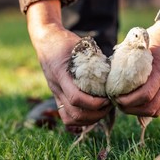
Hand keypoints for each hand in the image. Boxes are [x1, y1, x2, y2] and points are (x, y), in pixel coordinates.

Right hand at [27, 0, 111, 125]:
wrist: (45, 40)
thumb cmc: (64, 40)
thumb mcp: (80, 45)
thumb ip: (94, 58)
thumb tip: (113, 70)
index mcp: (61, 74)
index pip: (76, 98)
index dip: (94, 103)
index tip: (108, 98)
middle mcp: (56, 87)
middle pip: (74, 113)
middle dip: (95, 114)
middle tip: (109, 105)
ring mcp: (55, 93)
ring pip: (69, 118)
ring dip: (88, 119)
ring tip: (102, 110)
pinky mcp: (57, 96)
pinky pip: (66, 115)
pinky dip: (80, 119)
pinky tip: (92, 112)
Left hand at [115, 20, 159, 117]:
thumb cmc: (154, 38)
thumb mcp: (140, 44)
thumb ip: (127, 56)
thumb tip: (110, 69)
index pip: (145, 94)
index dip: (129, 100)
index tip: (115, 97)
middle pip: (150, 106)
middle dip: (131, 108)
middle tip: (117, 103)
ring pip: (155, 110)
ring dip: (138, 112)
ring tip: (124, 106)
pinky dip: (146, 110)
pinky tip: (135, 105)